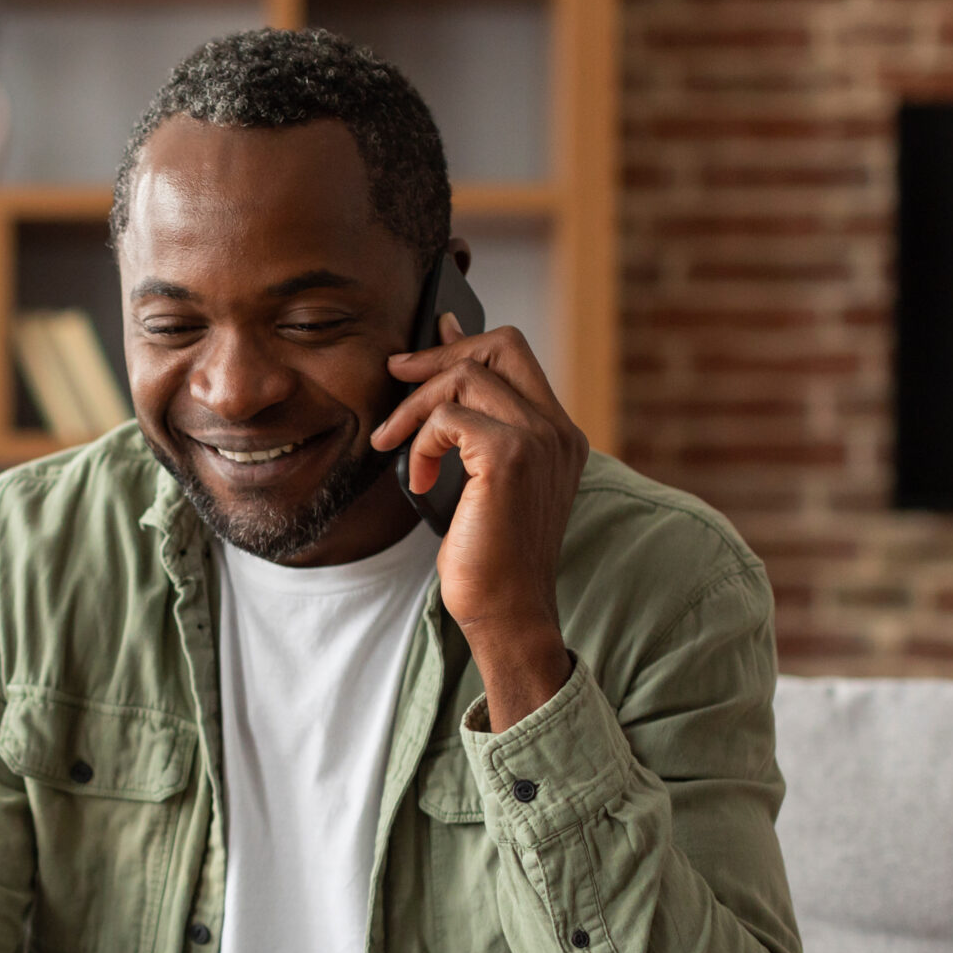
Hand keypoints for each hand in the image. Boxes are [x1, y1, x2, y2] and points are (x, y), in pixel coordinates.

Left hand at [371, 316, 588, 730]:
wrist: (508, 612)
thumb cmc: (490, 558)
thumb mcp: (484, 484)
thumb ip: (474, 432)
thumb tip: (440, 379)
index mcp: (559, 434)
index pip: (517, 356)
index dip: (466, 341)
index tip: (425, 344)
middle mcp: (558, 430)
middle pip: (501, 345)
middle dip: (439, 354)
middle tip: (396, 374)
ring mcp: (540, 439)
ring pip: (467, 376)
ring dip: (415, 406)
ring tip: (394, 443)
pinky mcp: (509, 456)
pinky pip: (448, 417)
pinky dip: (420, 441)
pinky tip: (419, 477)